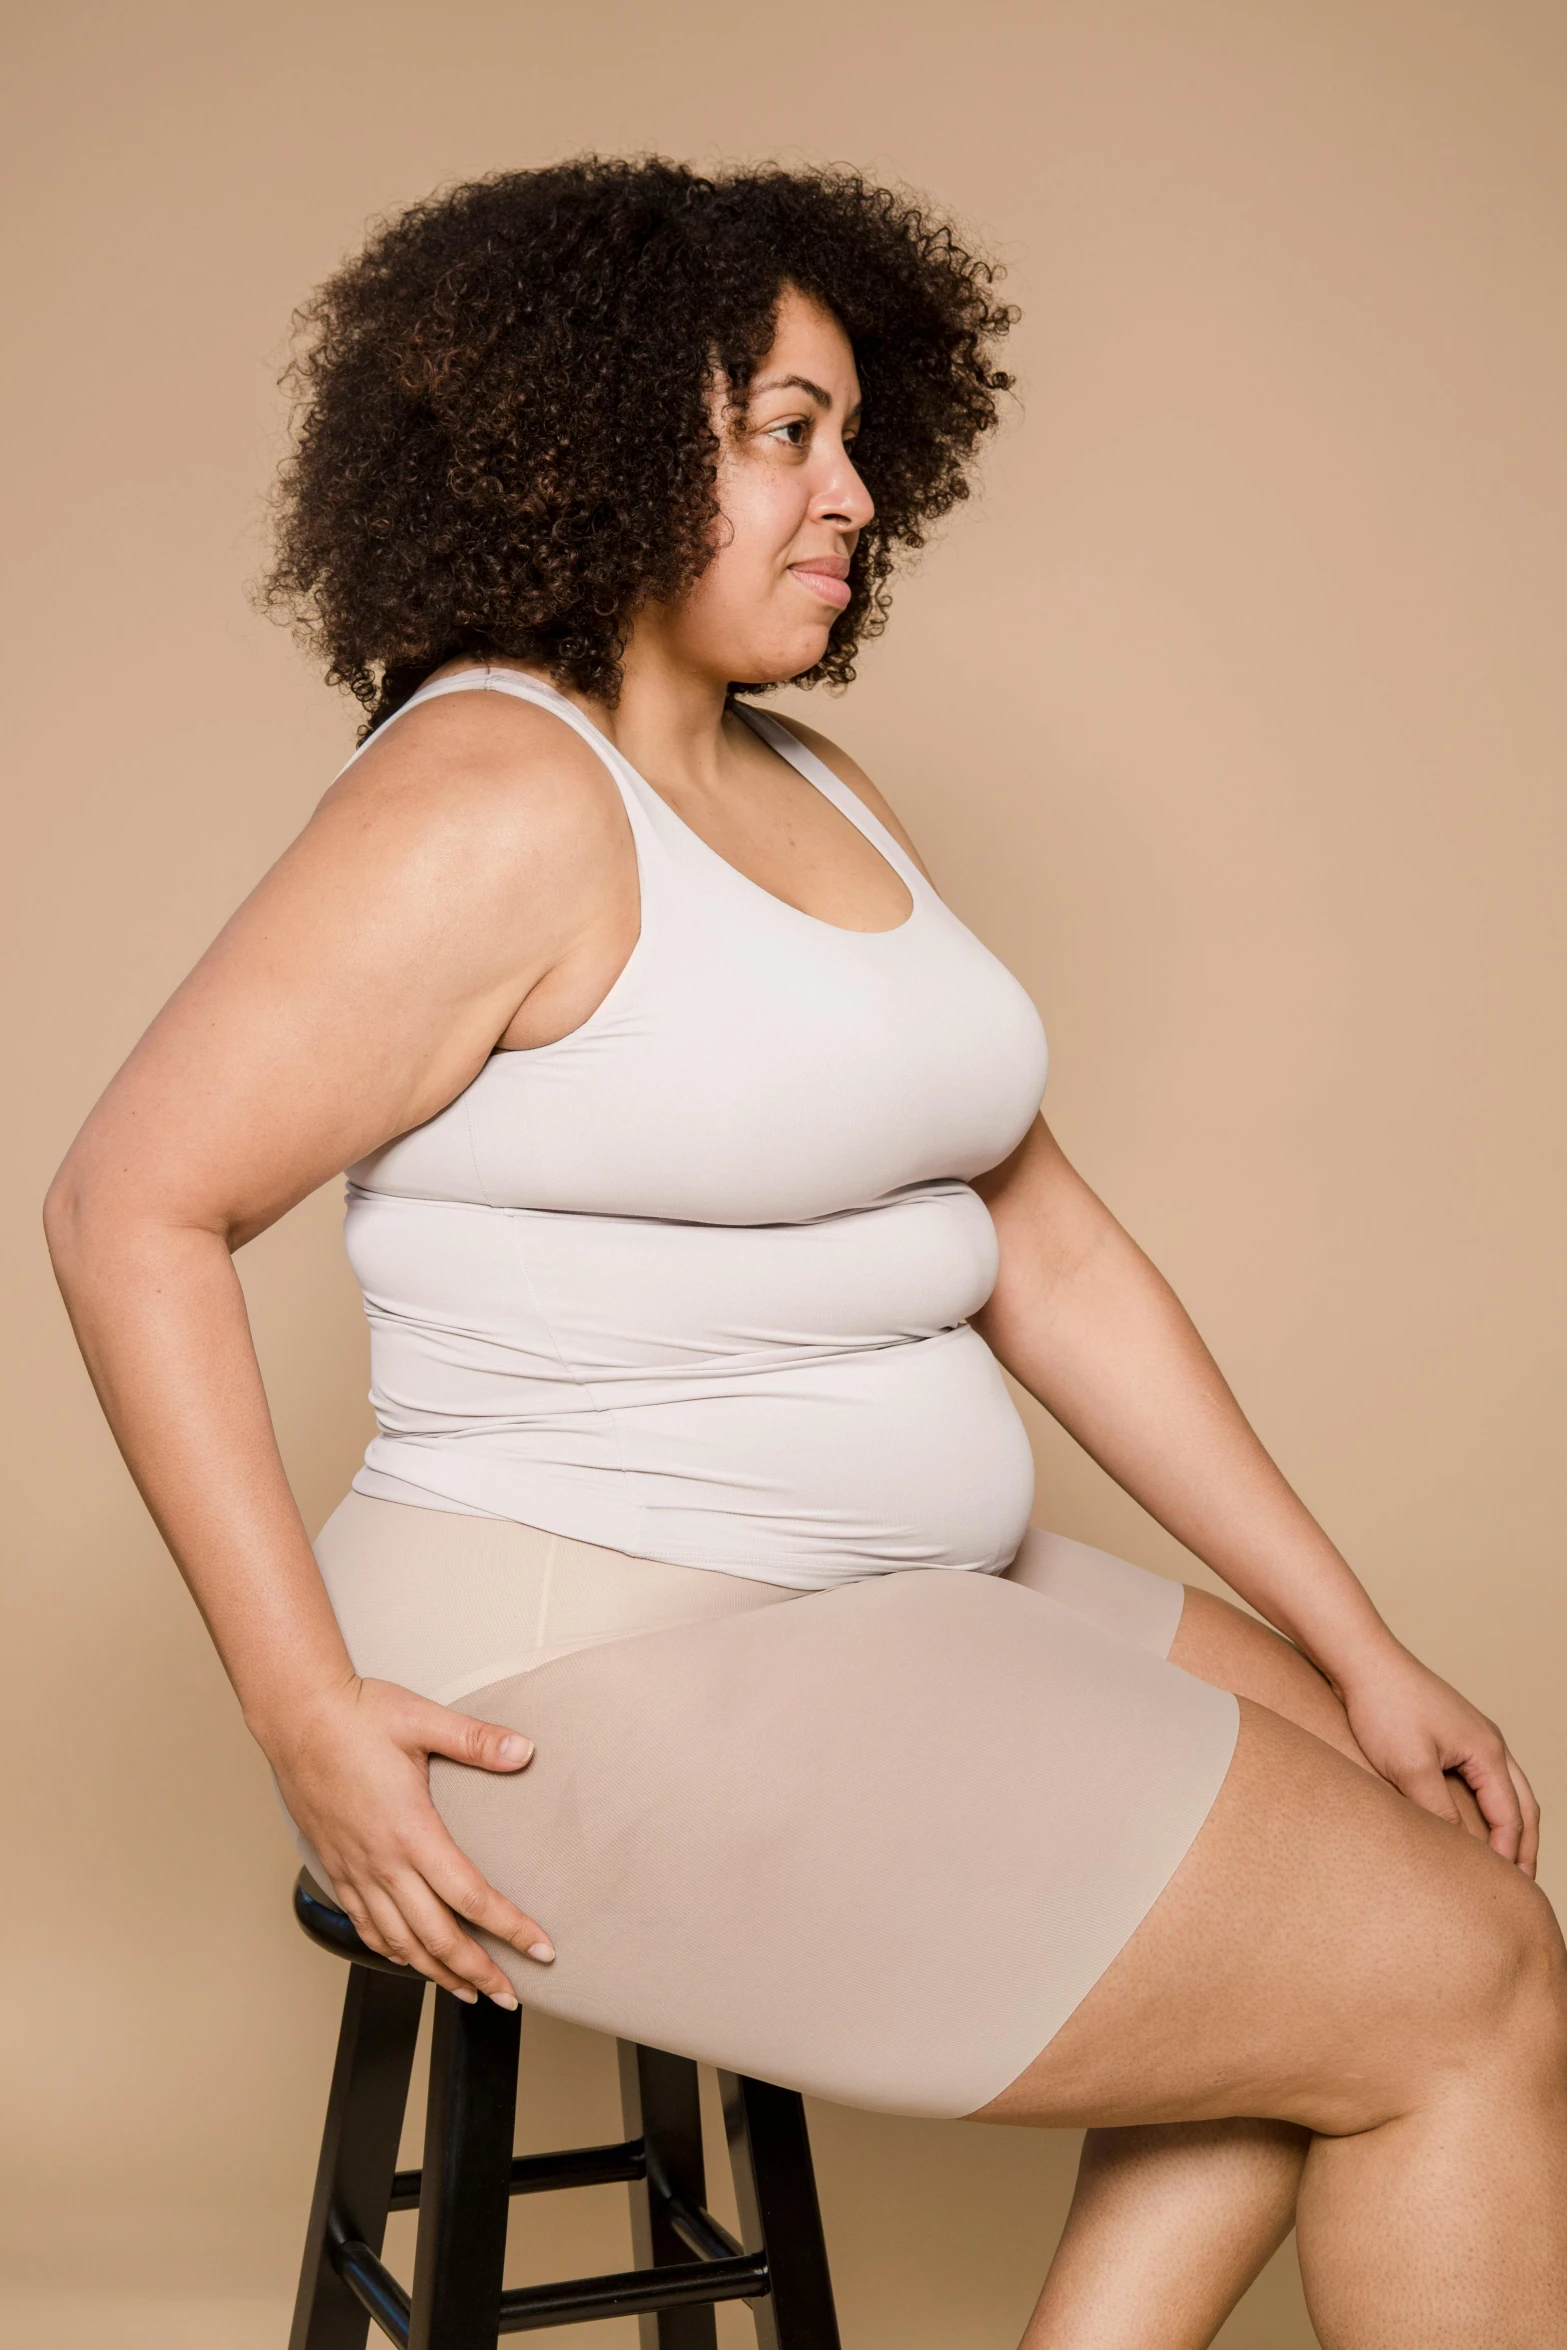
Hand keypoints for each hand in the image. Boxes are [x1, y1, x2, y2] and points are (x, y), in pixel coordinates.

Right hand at [268, 1675, 554, 2003]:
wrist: (296, 1717)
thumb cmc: (357, 1717)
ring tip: (466, 1992)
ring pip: (399, 1941)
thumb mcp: (423, 1721)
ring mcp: (356, 1870)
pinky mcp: (337, 1867)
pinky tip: (407, 1959)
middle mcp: (383, 1862)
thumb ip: (477, 1741)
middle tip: (508, 1995)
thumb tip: (524, 1751)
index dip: (510, 1929)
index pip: (471, 1897)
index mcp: (411, 1831)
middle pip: (437, 1937)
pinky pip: (365, 1926)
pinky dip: (392, 1952)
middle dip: (477, 1972)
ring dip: (435, 1972)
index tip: (540, 1949)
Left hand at [1334, 1638, 1539, 1875]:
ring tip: (1502, 1859)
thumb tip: (1460, 1849)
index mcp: (1488, 1752)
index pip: (1510, 1816)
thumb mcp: (1410, 1767)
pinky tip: (1469, 1820)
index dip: (1508, 1856)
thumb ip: (1438, 1811)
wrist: (1360, 1659)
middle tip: (1521, 1885)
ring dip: (1510, 1825)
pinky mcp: (1451, 1732)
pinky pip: (1483, 1776)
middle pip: (1522, 1804)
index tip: (1503, 1891)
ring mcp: (1472, 1734)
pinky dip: (1489, 1804)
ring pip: (1507, 1789)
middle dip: (1524, 1845)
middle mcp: (1490, 1742)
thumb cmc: (1384, 1706)